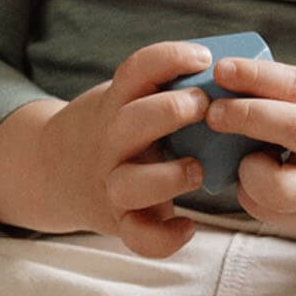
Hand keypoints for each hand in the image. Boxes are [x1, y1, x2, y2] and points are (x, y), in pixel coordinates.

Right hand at [38, 40, 216, 256]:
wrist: (55, 171)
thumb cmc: (117, 129)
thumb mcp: (126, 98)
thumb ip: (164, 86)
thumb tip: (240, 68)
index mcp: (116, 105)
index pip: (136, 71)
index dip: (169, 58)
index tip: (203, 58)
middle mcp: (111, 143)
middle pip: (130, 123)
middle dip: (169, 111)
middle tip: (204, 106)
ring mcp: (112, 184)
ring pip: (130, 184)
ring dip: (166, 176)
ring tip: (197, 169)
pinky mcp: (120, 222)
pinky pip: (137, 237)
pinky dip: (163, 237)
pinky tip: (187, 225)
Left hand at [203, 57, 295, 238]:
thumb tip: (227, 85)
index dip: (258, 76)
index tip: (223, 68)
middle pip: (292, 128)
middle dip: (247, 117)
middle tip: (211, 111)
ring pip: (281, 187)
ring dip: (248, 171)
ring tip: (240, 161)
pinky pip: (271, 212)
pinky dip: (250, 194)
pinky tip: (250, 181)